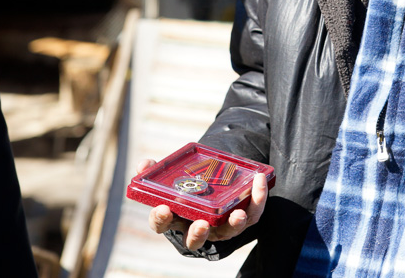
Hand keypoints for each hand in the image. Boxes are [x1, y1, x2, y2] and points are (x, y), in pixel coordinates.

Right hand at [136, 158, 268, 250]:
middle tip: (201, 224)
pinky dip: (257, 199)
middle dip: (198, 233)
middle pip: (196, 239)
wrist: (215, 186)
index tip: (162, 208)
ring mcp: (221, 227)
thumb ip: (156, 172)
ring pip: (227, 231)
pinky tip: (259, 181)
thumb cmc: (188, 186)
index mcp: (176, 217)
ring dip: (233, 224)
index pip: (162, 224)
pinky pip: (252, 214)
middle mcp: (197, 227)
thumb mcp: (171, 178)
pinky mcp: (242, 219)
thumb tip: (145, 164)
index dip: (161, 219)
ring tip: (237, 214)